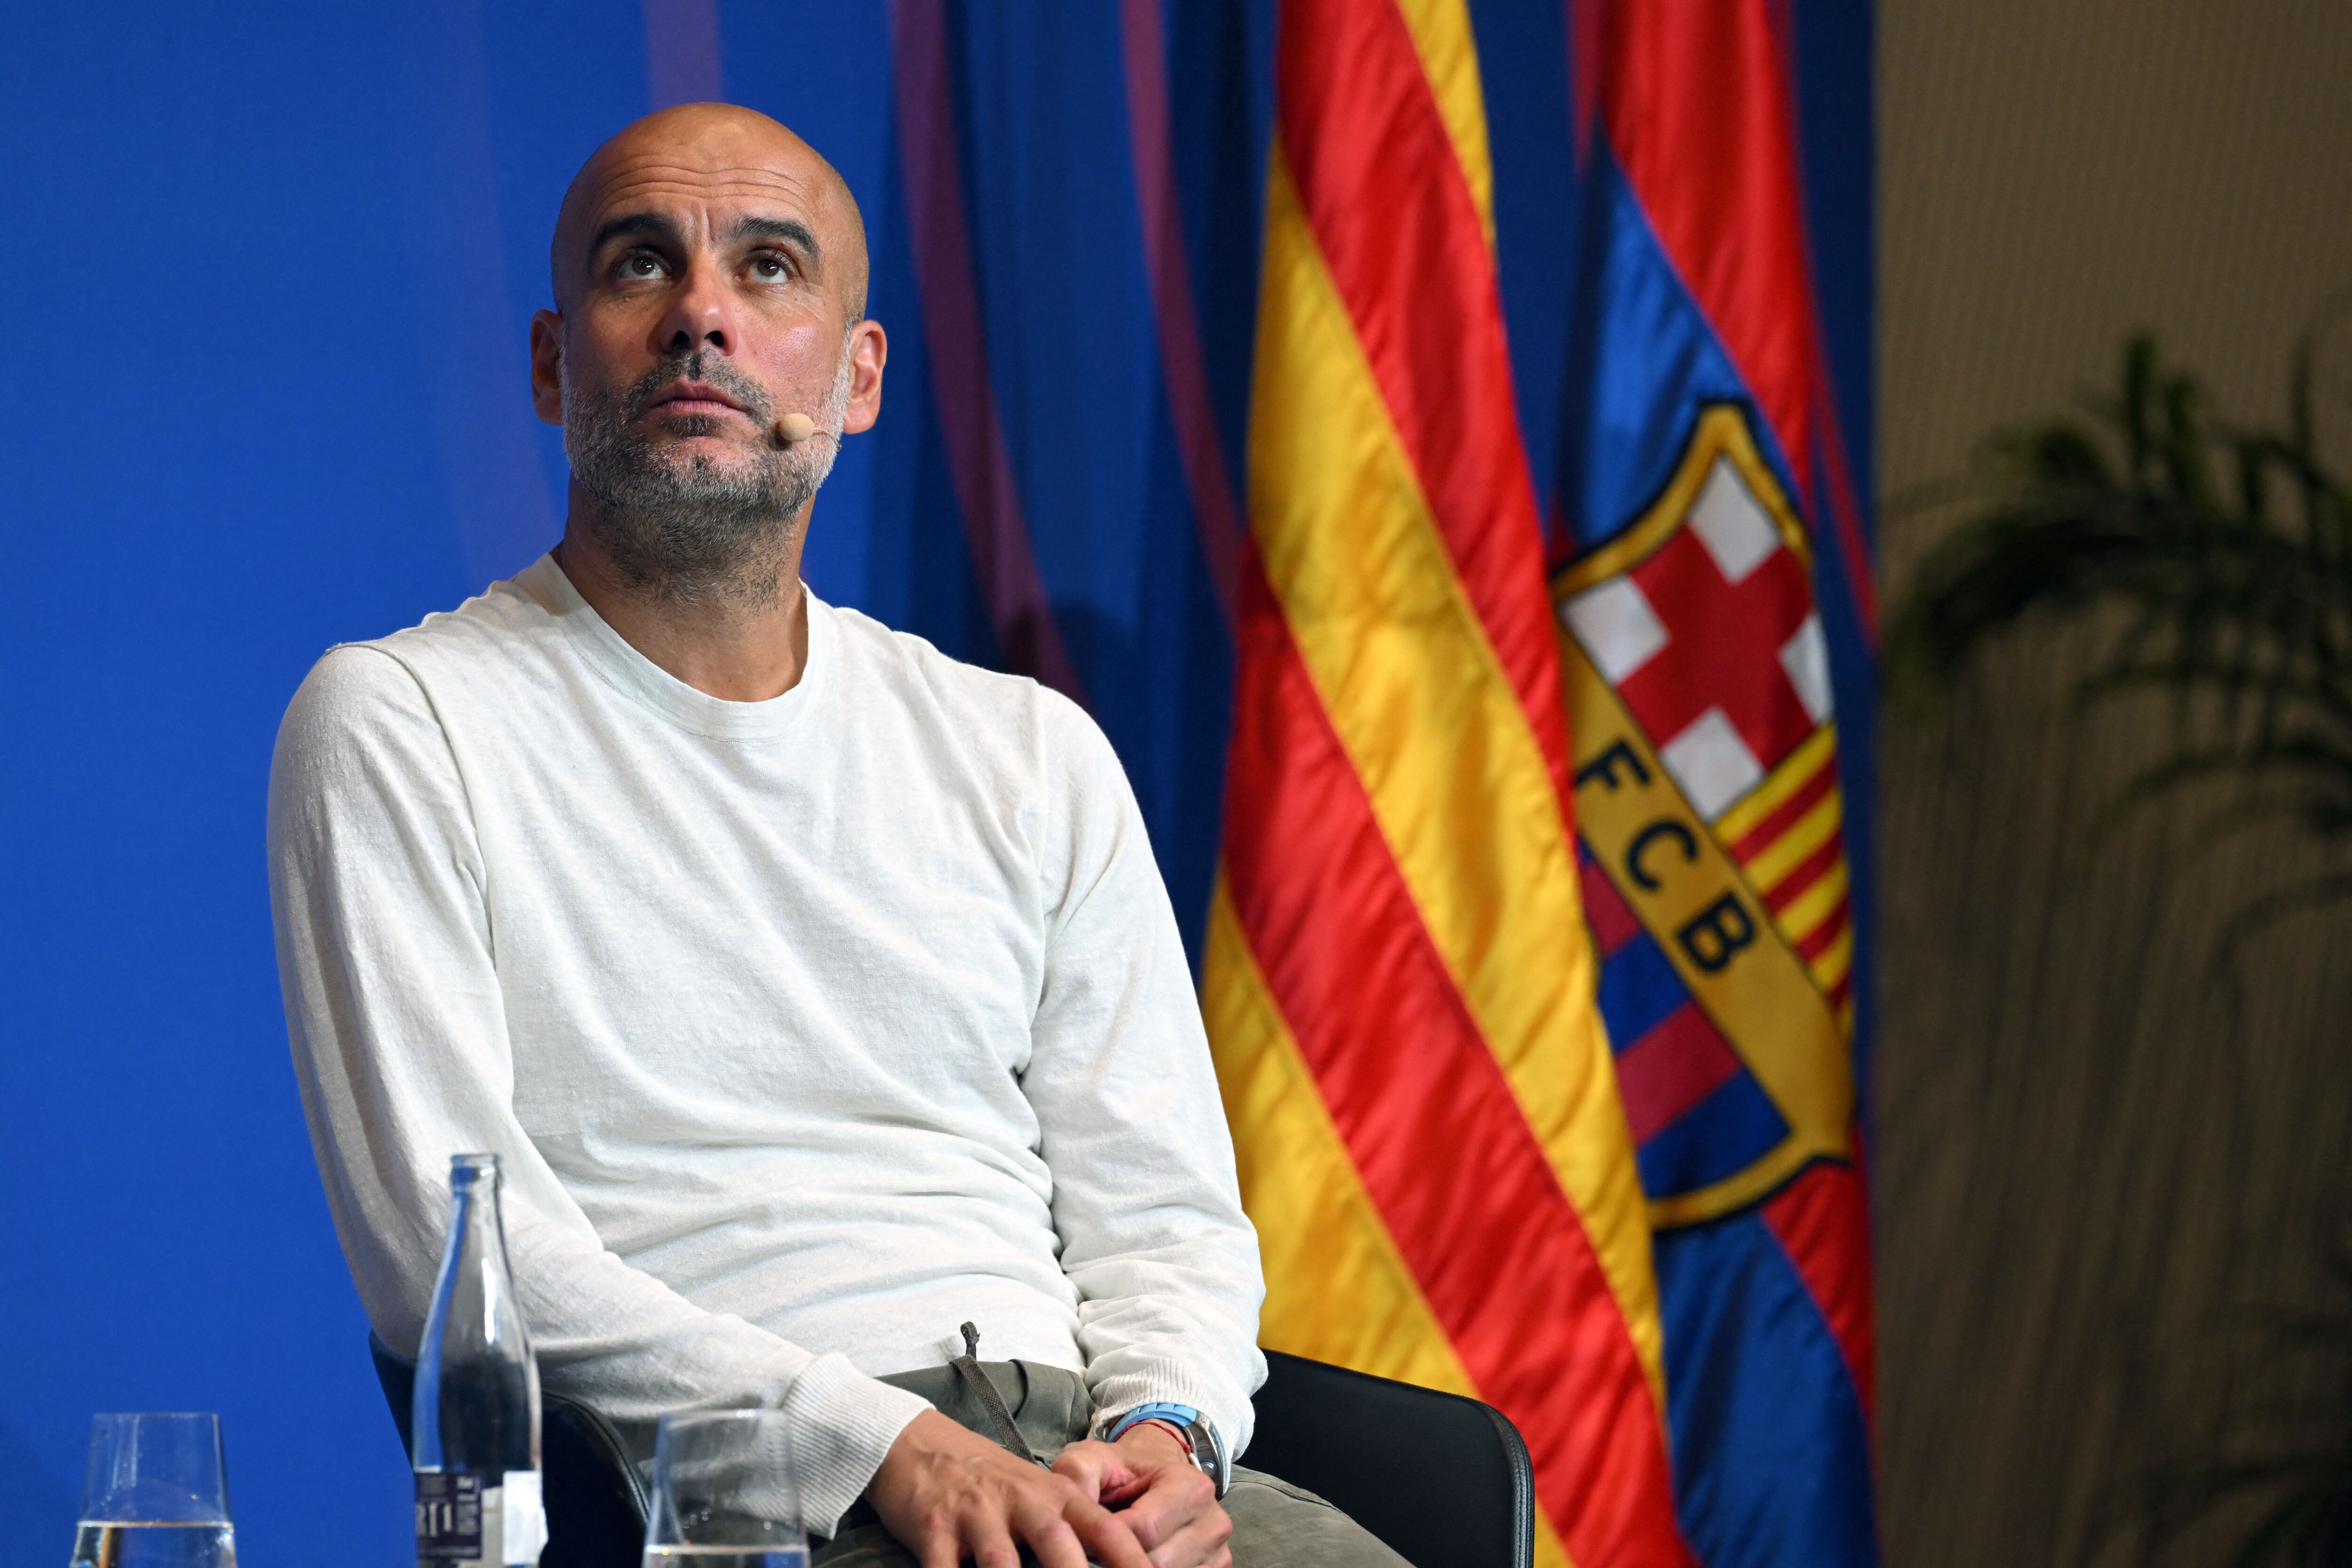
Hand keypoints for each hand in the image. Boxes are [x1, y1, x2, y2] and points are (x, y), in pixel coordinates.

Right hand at [865, 1409, 1150, 1567]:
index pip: (1103, 1529)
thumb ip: (1071, 1530)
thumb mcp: (1037, 1495)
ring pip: (1000, 1562)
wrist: (920, 1444)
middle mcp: (1021, 1500)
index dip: (1130, 1558)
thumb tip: (1109, 1561)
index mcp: (1054, 1496)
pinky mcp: (934, 1526)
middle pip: (1058, 1545)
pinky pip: (942, 1567)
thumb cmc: (989, 1481)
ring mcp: (977, 1513)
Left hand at [1052, 1424, 1231, 1567]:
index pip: (1144, 1529)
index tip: (1084, 1534)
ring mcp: (1219, 1551)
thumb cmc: (1118, 1472)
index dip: (1106, 1538)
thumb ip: (1078, 1476)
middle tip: (1096, 1550)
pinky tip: (1133, 1561)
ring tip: (1115, 1553)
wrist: (1149, 1479)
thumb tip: (1076, 1509)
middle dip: (1119, 1559)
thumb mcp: (1091, 1460)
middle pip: (1156, 1562)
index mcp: (1192, 1487)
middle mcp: (1214, 1521)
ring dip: (1132, 1567)